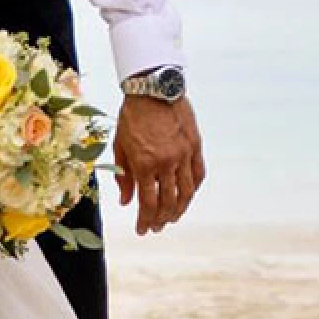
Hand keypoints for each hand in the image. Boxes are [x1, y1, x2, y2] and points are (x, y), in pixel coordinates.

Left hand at [113, 95, 204, 234]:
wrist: (152, 88)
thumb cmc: (132, 116)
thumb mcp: (120, 145)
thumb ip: (123, 176)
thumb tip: (126, 202)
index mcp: (144, 164)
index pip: (147, 204)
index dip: (145, 221)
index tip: (142, 230)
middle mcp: (166, 162)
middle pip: (168, 202)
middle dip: (161, 220)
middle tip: (156, 227)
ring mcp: (183, 154)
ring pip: (186, 192)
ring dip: (179, 209)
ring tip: (173, 217)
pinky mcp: (195, 144)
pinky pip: (199, 173)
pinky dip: (194, 188)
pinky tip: (188, 195)